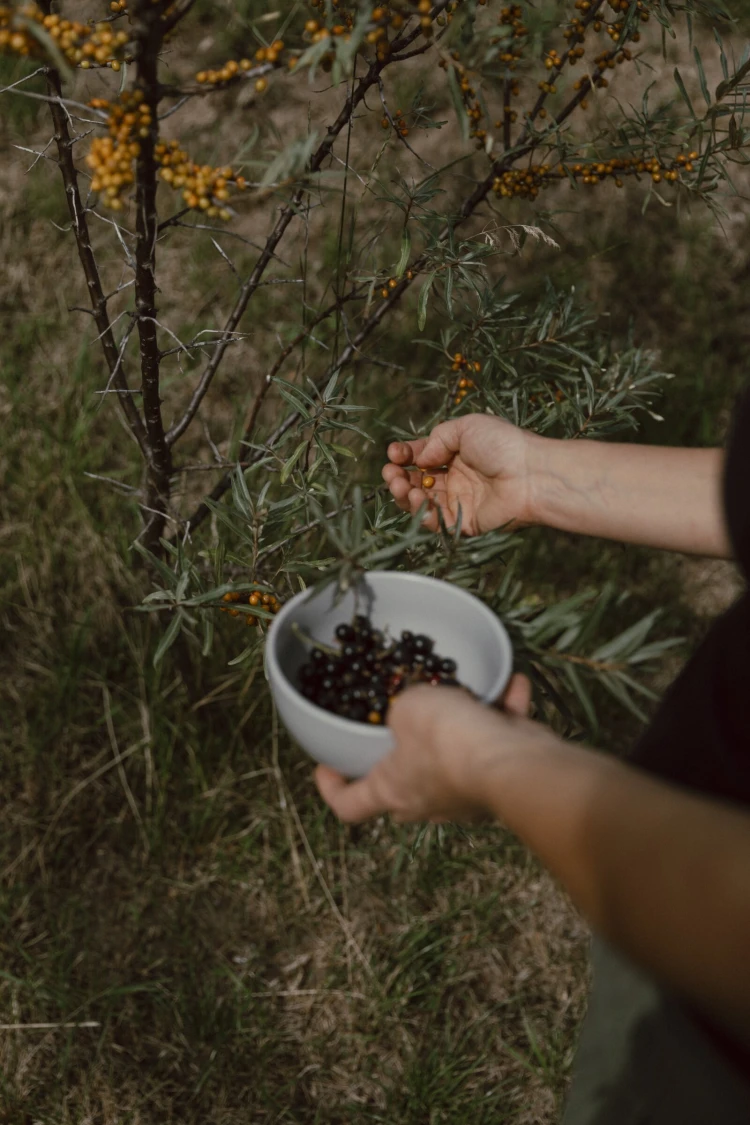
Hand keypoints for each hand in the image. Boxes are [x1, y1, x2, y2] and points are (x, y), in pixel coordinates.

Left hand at [314, 674, 556, 823]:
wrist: (513, 764)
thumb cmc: (447, 742)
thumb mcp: (408, 708)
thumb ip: (402, 707)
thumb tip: (411, 708)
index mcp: (392, 792)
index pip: (348, 805)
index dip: (332, 788)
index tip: (326, 766)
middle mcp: (427, 801)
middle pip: (405, 782)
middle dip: (404, 752)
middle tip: (405, 720)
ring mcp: (467, 795)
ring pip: (456, 758)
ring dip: (463, 724)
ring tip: (469, 690)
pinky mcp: (503, 780)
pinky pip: (498, 742)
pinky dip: (505, 714)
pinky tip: (512, 683)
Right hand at [382, 414, 539, 535]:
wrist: (530, 474)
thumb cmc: (503, 445)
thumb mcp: (467, 427)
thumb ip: (438, 439)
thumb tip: (419, 458)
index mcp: (458, 454)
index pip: (422, 457)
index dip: (405, 455)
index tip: (394, 453)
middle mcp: (457, 479)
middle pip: (418, 482)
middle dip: (399, 477)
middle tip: (391, 473)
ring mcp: (460, 502)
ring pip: (422, 503)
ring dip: (405, 495)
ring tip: (400, 485)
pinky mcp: (465, 523)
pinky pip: (435, 522)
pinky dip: (421, 513)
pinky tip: (417, 498)